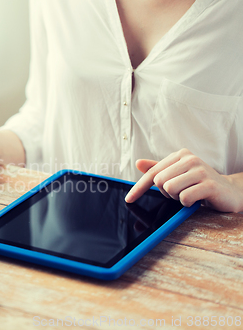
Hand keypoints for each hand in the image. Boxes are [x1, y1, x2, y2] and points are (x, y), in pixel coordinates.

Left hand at [125, 148, 242, 212]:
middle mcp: (190, 159)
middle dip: (167, 193)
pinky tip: (197, 200)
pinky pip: (184, 197)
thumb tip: (138, 163)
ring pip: (170, 189)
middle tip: (181, 192)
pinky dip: (187, 203)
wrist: (229, 192)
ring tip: (189, 195)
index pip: (152, 173)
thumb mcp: (178, 175)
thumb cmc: (199, 183)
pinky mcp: (209, 184)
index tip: (129, 199)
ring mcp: (200, 170)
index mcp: (180, 155)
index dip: (139, 188)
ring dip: (177, 198)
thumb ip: (158, 169)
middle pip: (159, 181)